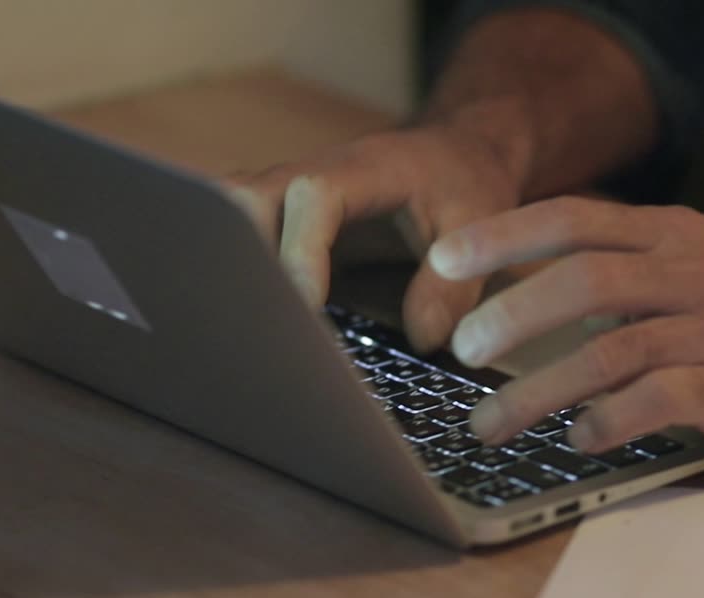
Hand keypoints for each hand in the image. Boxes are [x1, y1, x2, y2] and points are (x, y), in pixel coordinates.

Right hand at [238, 124, 519, 350]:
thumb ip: (455, 281)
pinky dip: (227, 269)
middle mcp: (309, 175)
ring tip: (240, 326)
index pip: (314, 197)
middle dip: (242, 258)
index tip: (308, 305)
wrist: (451, 153)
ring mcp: (284, 195)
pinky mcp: (276, 220)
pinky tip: (238, 320)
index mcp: (361, 168)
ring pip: (225, 217)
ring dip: (224, 265)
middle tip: (262, 324)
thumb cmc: (463, 183)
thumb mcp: (478, 224)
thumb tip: (424, 338)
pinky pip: (233, 235)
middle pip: (244, 200)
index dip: (303, 250)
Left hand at [426, 197, 703, 452]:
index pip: (575, 219)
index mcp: (672, 234)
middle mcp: (689, 272)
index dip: (504, 236)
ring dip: (540, 389)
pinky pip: (659, 401)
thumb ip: (628, 262)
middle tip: (463, 349)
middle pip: (585, 279)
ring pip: (611, 349)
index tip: (445, 259)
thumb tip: (541, 290)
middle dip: (512, 314)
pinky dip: (608, 420)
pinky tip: (579, 438)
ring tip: (491, 422)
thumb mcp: (702, 255)